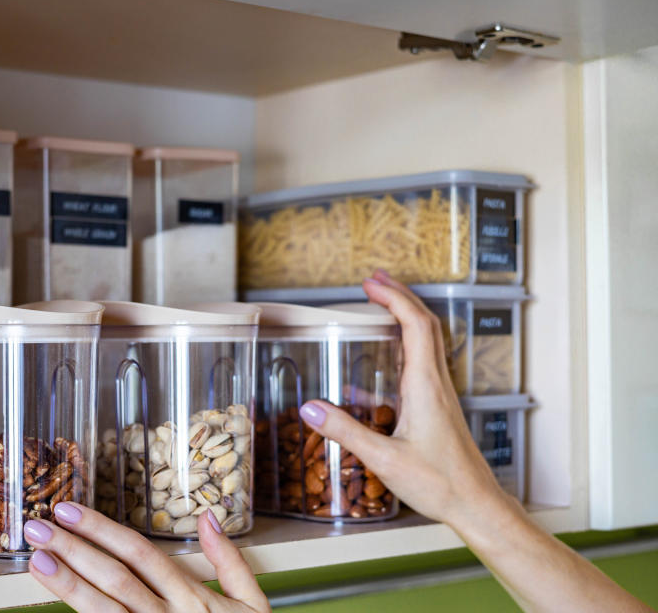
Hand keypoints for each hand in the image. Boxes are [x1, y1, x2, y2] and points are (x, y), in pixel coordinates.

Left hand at [24, 502, 270, 612]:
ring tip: (38, 559)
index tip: (69, 511)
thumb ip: (231, 562)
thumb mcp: (252, 606)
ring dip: (69, 584)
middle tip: (38, 527)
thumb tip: (208, 516)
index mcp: (193, 600)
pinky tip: (55, 606)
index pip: (141, 555)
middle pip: (116, 578)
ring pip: (106, 610)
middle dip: (74, 549)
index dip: (103, 530)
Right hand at [297, 271, 653, 612]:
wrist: (476, 504)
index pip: (414, 325)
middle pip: (426, 323)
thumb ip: (345, 432)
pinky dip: (405, 346)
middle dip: (400, 296)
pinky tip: (382, 363)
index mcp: (426, 386)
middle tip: (374, 281)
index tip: (369, 284)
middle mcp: (437, 383)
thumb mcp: (384, 459)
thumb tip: (309, 408)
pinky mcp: (439, 407)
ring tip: (382, 304)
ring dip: (407, 316)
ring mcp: (441, 394)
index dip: (393, 298)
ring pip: (429, 340)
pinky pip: (424, 363)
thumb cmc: (439, 484)